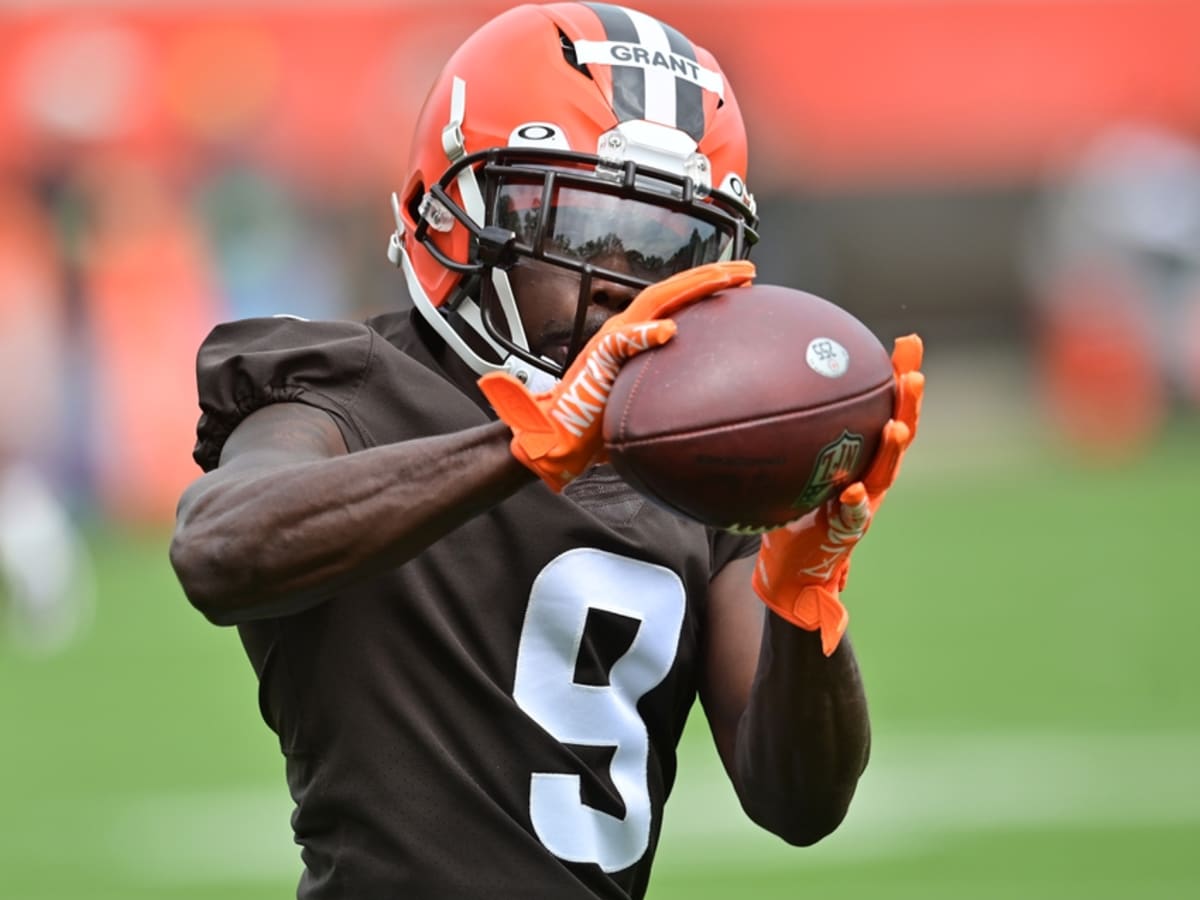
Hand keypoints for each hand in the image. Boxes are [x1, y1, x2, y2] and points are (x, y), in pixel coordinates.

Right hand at [478, 260, 755, 489]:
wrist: (558, 436)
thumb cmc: (597, 422)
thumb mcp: (643, 401)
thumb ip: (666, 387)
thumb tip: (707, 398)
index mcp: (635, 336)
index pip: (677, 303)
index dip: (709, 288)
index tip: (745, 282)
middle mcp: (624, 330)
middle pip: (672, 292)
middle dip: (711, 277)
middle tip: (748, 270)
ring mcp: (610, 341)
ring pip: (652, 303)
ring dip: (689, 288)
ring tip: (723, 279)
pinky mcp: (597, 359)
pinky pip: (621, 342)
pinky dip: (643, 334)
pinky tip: (668, 330)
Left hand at [751, 334, 924, 654]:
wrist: (791, 572)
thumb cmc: (788, 513)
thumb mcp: (787, 468)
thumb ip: (783, 436)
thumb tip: (752, 385)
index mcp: (860, 457)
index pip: (884, 409)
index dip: (899, 379)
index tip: (907, 344)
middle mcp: (869, 477)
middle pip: (898, 433)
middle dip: (909, 403)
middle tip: (915, 374)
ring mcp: (863, 505)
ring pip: (885, 473)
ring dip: (892, 449)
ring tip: (896, 424)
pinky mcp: (846, 534)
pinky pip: (853, 517)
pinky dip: (855, 504)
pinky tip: (852, 492)